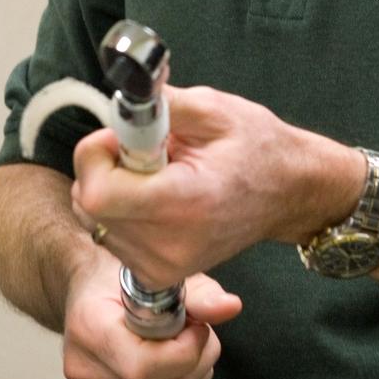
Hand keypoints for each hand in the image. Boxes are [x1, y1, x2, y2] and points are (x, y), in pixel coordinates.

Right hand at [62, 249, 240, 378]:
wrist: (89, 293)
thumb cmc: (122, 277)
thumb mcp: (158, 272)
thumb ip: (198, 291)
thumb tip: (230, 307)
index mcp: (90, 327)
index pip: (143, 367)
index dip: (186, 350)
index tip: (198, 324)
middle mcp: (84, 371)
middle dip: (198, 360)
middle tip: (197, 329)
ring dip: (195, 374)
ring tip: (185, 342)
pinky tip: (173, 363)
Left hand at [71, 84, 363, 288]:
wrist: (289, 192)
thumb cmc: (257, 146)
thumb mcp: (214, 109)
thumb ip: (159, 105)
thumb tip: (118, 103)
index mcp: (184, 203)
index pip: (97, 193)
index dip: (99, 155)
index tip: (126, 135)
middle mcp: (169, 246)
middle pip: (89, 205)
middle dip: (105, 167)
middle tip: (149, 150)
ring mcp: (163, 267)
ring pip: (93, 220)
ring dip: (112, 188)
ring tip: (160, 173)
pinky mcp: (158, 275)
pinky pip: (110, 235)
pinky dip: (121, 209)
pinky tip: (157, 195)